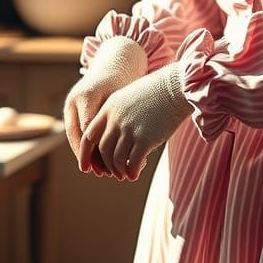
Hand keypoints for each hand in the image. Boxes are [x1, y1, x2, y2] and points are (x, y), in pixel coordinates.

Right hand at [63, 37, 146, 172]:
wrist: (114, 62)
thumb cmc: (127, 80)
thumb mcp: (128, 99)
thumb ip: (128, 120)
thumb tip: (141, 150)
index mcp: (89, 95)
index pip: (90, 129)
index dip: (100, 150)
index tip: (113, 164)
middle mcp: (75, 100)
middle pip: (79, 135)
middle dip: (90, 156)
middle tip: (103, 173)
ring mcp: (71, 104)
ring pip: (75, 136)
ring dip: (87, 155)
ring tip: (101, 171)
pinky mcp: (72, 109)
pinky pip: (78, 132)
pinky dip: (88, 146)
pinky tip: (99, 160)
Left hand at [79, 62, 191, 181]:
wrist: (177, 86)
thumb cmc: (156, 91)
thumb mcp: (129, 97)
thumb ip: (117, 114)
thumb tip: (114, 135)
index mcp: (109, 108)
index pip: (89, 136)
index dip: (85, 154)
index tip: (86, 166)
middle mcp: (115, 119)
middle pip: (102, 150)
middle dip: (106, 165)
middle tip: (114, 173)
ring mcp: (129, 129)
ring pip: (116, 159)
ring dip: (119, 171)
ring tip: (125, 175)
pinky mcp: (145, 139)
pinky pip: (132, 163)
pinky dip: (132, 171)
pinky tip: (135, 175)